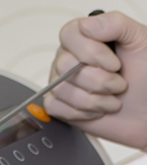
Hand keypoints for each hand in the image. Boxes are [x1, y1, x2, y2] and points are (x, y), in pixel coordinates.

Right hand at [44, 11, 146, 148]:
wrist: (146, 111)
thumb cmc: (146, 77)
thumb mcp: (140, 42)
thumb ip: (115, 24)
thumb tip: (85, 25)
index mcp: (86, 38)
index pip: (69, 34)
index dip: (90, 51)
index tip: (114, 64)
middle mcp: (69, 58)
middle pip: (64, 65)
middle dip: (98, 81)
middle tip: (118, 85)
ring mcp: (60, 81)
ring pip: (61, 88)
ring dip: (93, 100)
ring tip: (111, 100)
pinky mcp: (57, 104)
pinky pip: (55, 106)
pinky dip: (81, 112)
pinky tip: (96, 110)